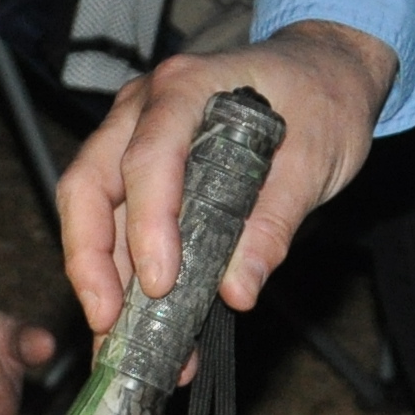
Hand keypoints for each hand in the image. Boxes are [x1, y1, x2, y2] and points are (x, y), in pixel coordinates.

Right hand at [59, 20, 397, 332]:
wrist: (325, 71)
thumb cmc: (320, 100)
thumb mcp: (315, 160)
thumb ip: (274, 222)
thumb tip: (237, 291)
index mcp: (188, 88)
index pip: (147, 158)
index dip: (147, 225)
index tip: (162, 284)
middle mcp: (145, 107)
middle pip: (89, 183)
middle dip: (91, 260)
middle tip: (108, 323)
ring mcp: (134, 135)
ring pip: (92, 210)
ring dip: (102, 279)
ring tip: (120, 344)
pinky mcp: (140, 168)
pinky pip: (116, 222)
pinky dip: (123, 275)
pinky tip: (144, 326)